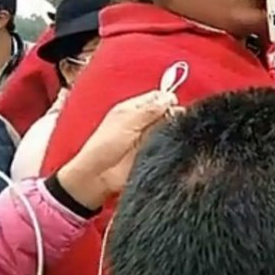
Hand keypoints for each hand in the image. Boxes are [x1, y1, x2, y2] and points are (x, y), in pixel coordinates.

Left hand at [59, 90, 177, 208]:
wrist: (99, 176)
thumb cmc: (104, 147)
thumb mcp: (127, 122)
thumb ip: (149, 110)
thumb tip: (169, 98)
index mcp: (132, 109)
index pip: (156, 97)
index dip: (167, 99)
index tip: (174, 105)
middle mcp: (142, 121)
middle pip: (165, 111)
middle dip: (173, 114)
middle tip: (174, 121)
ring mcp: (148, 137)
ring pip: (169, 127)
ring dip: (174, 129)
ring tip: (174, 133)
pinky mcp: (153, 152)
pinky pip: (169, 144)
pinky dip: (174, 143)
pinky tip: (175, 144)